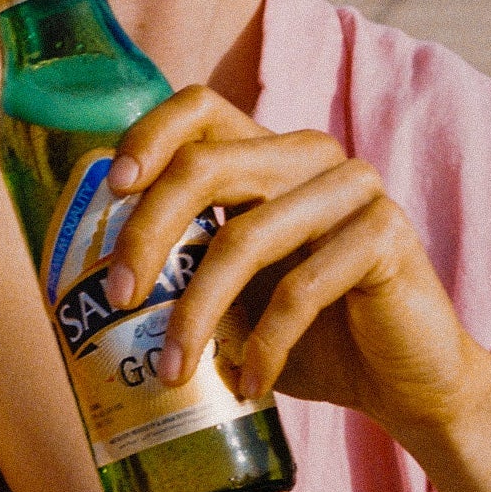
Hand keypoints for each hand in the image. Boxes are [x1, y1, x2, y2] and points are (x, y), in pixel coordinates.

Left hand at [101, 87, 483, 443]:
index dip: (149, 136)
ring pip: (244, 238)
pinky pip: (300, 288)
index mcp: (268, 155)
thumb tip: (86, 278)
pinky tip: (246, 384)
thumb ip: (185, 268)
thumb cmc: (308, 337)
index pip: (200, 108)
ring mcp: (354, 189)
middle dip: (148, 235)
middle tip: (118, 299)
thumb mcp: (233, 297)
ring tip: (171, 372)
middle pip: (206, 166)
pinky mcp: (387, 236)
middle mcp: (310, 157)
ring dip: (196, 314)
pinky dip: (262, 344)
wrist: (404, 382)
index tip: (111, 188)